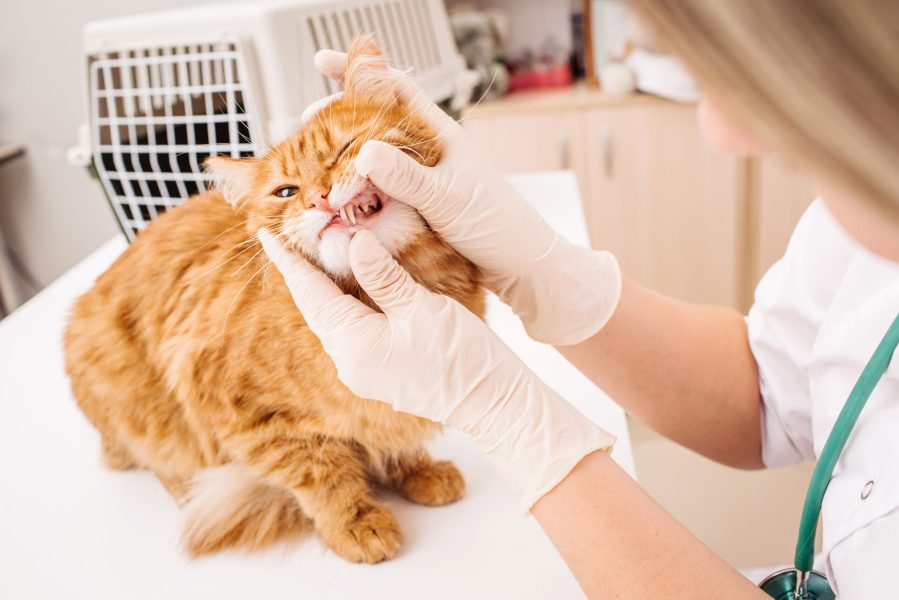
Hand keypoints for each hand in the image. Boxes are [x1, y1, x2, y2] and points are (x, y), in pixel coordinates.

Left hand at [259, 227, 615, 511]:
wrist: (491, 402)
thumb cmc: (461, 355)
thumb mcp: (420, 307)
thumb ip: (382, 275)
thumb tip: (353, 242)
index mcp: (353, 344)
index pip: (310, 293)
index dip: (289, 262)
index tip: (266, 236)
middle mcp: (348, 362)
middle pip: (316, 308)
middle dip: (303, 273)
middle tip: (289, 238)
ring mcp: (362, 372)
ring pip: (332, 321)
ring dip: (323, 289)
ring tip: (315, 257)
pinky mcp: (379, 374)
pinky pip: (349, 333)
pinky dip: (344, 306)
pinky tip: (350, 288)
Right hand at [303, 50, 621, 345]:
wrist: (521, 267)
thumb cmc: (498, 226)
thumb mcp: (448, 198)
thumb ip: (407, 177)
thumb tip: (365, 152)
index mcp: (439, 136)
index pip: (395, 90)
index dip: (360, 71)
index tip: (323, 61)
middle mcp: (428, 154)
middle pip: (374, 124)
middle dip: (338, 120)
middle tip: (307, 123)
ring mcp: (422, 181)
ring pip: (373, 161)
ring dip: (343, 160)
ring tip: (315, 166)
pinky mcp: (419, 209)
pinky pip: (379, 194)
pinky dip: (357, 194)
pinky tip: (339, 202)